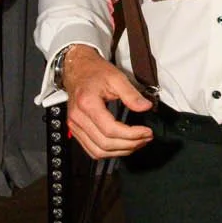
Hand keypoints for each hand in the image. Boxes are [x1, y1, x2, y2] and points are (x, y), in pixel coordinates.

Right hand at [61, 45, 154, 159]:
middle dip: (130, 144)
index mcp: (87, 103)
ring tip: (137, 143)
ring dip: (120, 151)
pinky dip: (108, 153)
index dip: (132, 135)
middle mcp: (78, 117)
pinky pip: (91, 150)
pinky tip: (122, 146)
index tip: (147, 132)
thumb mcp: (116, 77)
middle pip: (105, 144)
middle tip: (146, 138)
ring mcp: (74, 125)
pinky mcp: (75, 130)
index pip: (110, 129)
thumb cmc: (94, 72)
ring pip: (98, 151)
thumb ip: (131, 94)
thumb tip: (145, 107)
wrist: (77, 69)